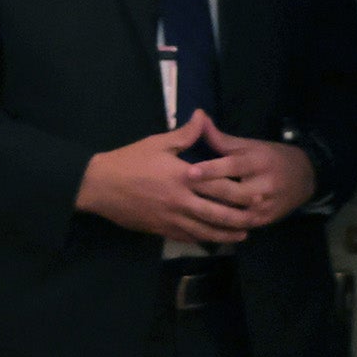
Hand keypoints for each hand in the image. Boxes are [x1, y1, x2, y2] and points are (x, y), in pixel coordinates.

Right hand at [74, 112, 254, 245]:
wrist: (98, 185)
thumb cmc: (127, 161)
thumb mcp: (156, 143)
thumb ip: (184, 134)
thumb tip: (202, 116)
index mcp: (183, 176)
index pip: (219, 187)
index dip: (241, 193)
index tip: (258, 196)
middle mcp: (181, 200)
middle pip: (218, 213)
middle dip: (241, 217)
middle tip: (258, 218)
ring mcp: (171, 217)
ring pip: (206, 230)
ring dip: (227, 233)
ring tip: (244, 234)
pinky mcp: (161, 229)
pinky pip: (187, 237)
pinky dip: (204, 240)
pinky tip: (214, 240)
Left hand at [183, 122, 315, 227]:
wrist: (305, 177)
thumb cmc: (269, 157)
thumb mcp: (248, 145)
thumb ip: (221, 138)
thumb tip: (198, 118)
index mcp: (259, 162)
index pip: (233, 166)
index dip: (211, 170)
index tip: (189, 172)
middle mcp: (265, 185)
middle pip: (233, 193)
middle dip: (207, 194)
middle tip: (179, 195)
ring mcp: (267, 206)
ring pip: (237, 214)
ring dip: (212, 214)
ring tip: (186, 211)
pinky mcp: (267, 220)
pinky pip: (242, 226)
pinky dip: (223, 227)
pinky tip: (203, 225)